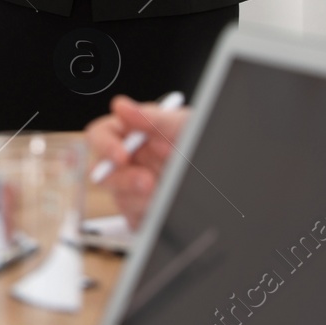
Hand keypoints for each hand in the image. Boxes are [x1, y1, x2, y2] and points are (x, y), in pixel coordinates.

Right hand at [85, 94, 190, 229]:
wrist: (225, 178)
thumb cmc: (200, 144)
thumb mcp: (183, 125)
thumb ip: (152, 117)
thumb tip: (121, 107)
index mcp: (132, 134)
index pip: (100, 136)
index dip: (105, 145)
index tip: (121, 154)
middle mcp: (130, 161)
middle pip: (102, 172)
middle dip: (124, 179)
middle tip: (148, 182)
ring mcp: (133, 189)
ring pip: (119, 198)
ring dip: (143, 198)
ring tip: (167, 191)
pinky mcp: (141, 213)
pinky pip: (134, 218)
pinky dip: (150, 213)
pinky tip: (166, 203)